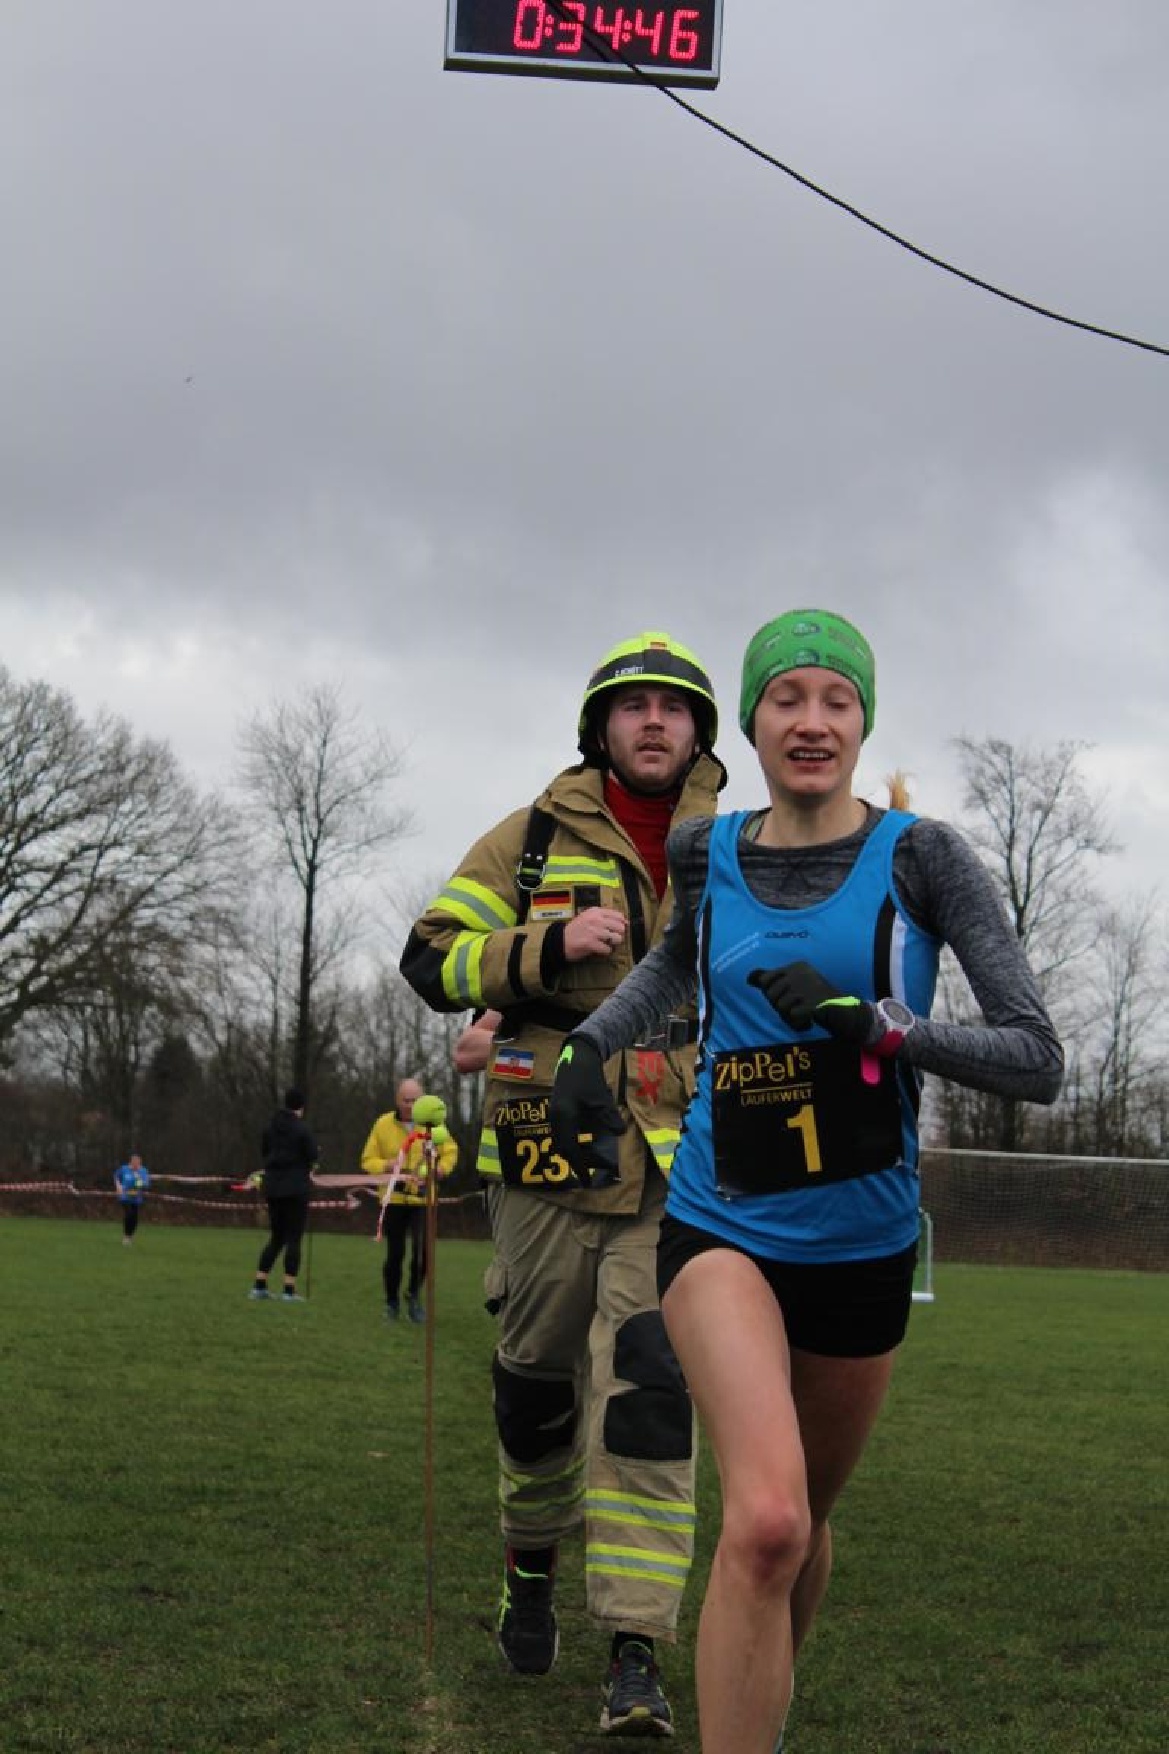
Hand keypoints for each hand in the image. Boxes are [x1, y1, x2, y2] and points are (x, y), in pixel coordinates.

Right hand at [549, 1036, 625, 1187]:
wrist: (577, 1055)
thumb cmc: (588, 1076)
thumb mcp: (601, 1098)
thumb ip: (609, 1117)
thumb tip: (619, 1134)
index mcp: (564, 1117)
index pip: (570, 1149)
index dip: (579, 1166)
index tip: (586, 1180)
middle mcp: (556, 1118)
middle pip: (564, 1147)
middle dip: (577, 1161)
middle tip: (591, 1173)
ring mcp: (556, 1113)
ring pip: (563, 1140)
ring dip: (576, 1152)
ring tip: (591, 1160)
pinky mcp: (559, 1109)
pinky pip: (564, 1132)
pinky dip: (574, 1141)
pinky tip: (588, 1141)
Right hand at [563, 907, 626, 963]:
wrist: (561, 940)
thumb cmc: (576, 929)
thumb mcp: (589, 917)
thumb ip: (605, 918)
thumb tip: (626, 922)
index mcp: (596, 911)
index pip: (618, 916)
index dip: (621, 924)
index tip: (618, 929)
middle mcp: (596, 919)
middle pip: (620, 928)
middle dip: (618, 935)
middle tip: (611, 938)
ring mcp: (594, 931)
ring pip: (617, 939)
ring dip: (613, 944)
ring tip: (605, 944)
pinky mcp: (591, 943)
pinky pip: (608, 949)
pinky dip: (605, 951)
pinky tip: (599, 949)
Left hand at [747, 960, 875, 1044]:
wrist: (843, 1012)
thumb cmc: (814, 999)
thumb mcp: (794, 985)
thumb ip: (772, 980)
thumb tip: (748, 978)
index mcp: (796, 966)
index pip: (766, 981)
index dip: (772, 995)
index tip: (788, 998)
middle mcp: (801, 972)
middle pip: (772, 995)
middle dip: (781, 1007)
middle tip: (797, 1009)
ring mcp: (808, 986)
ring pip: (781, 1007)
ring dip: (790, 1017)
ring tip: (803, 1015)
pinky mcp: (814, 1002)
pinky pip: (792, 1016)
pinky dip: (798, 1023)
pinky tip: (808, 1022)